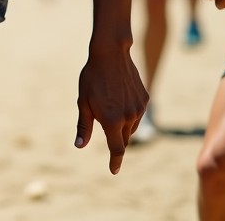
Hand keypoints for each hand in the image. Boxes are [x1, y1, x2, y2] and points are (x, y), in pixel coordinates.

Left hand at [75, 47, 147, 173]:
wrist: (111, 54)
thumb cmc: (92, 78)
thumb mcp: (83, 102)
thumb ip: (84, 126)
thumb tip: (80, 146)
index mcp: (112, 121)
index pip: (117, 149)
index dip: (115, 162)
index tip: (113, 170)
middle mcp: (129, 117)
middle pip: (124, 138)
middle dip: (116, 140)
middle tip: (106, 132)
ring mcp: (139, 108)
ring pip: (131, 126)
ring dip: (122, 126)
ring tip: (110, 108)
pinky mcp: (145, 99)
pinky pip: (137, 113)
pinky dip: (129, 113)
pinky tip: (119, 99)